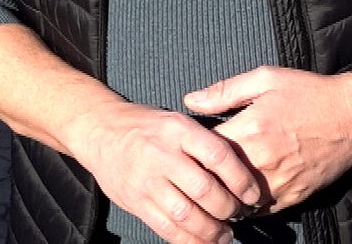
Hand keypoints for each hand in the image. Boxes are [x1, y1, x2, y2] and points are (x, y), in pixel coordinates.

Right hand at [64, 100, 264, 243]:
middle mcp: (162, 153)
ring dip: (213, 231)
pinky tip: (202, 240)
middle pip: (205, 190)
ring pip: (188, 215)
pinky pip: (168, 230)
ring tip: (224, 233)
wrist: (99, 129)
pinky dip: (191, 241)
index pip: (218, 155)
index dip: (241, 179)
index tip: (252, 193)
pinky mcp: (137, 201)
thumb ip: (202, 142)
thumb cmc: (145, 126)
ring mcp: (147, 180)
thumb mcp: (175, 120)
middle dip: (229, 209)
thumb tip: (239, 171)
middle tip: (238, 214)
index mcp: (177, 128)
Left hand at [183, 67, 351, 210]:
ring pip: (237, 200)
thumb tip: (190, 101)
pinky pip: (260, 210)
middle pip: (218, 178)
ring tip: (217, 179)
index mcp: (252, 128)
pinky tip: (241, 190)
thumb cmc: (308, 93)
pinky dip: (247, 204)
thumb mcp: (264, 78)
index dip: (193, 146)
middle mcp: (264, 160)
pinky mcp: (294, 197)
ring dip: (224, 191)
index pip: (206, 148)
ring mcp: (280, 183)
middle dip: (205, 172)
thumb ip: (224, 92)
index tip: (188, 143)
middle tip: (196, 165)